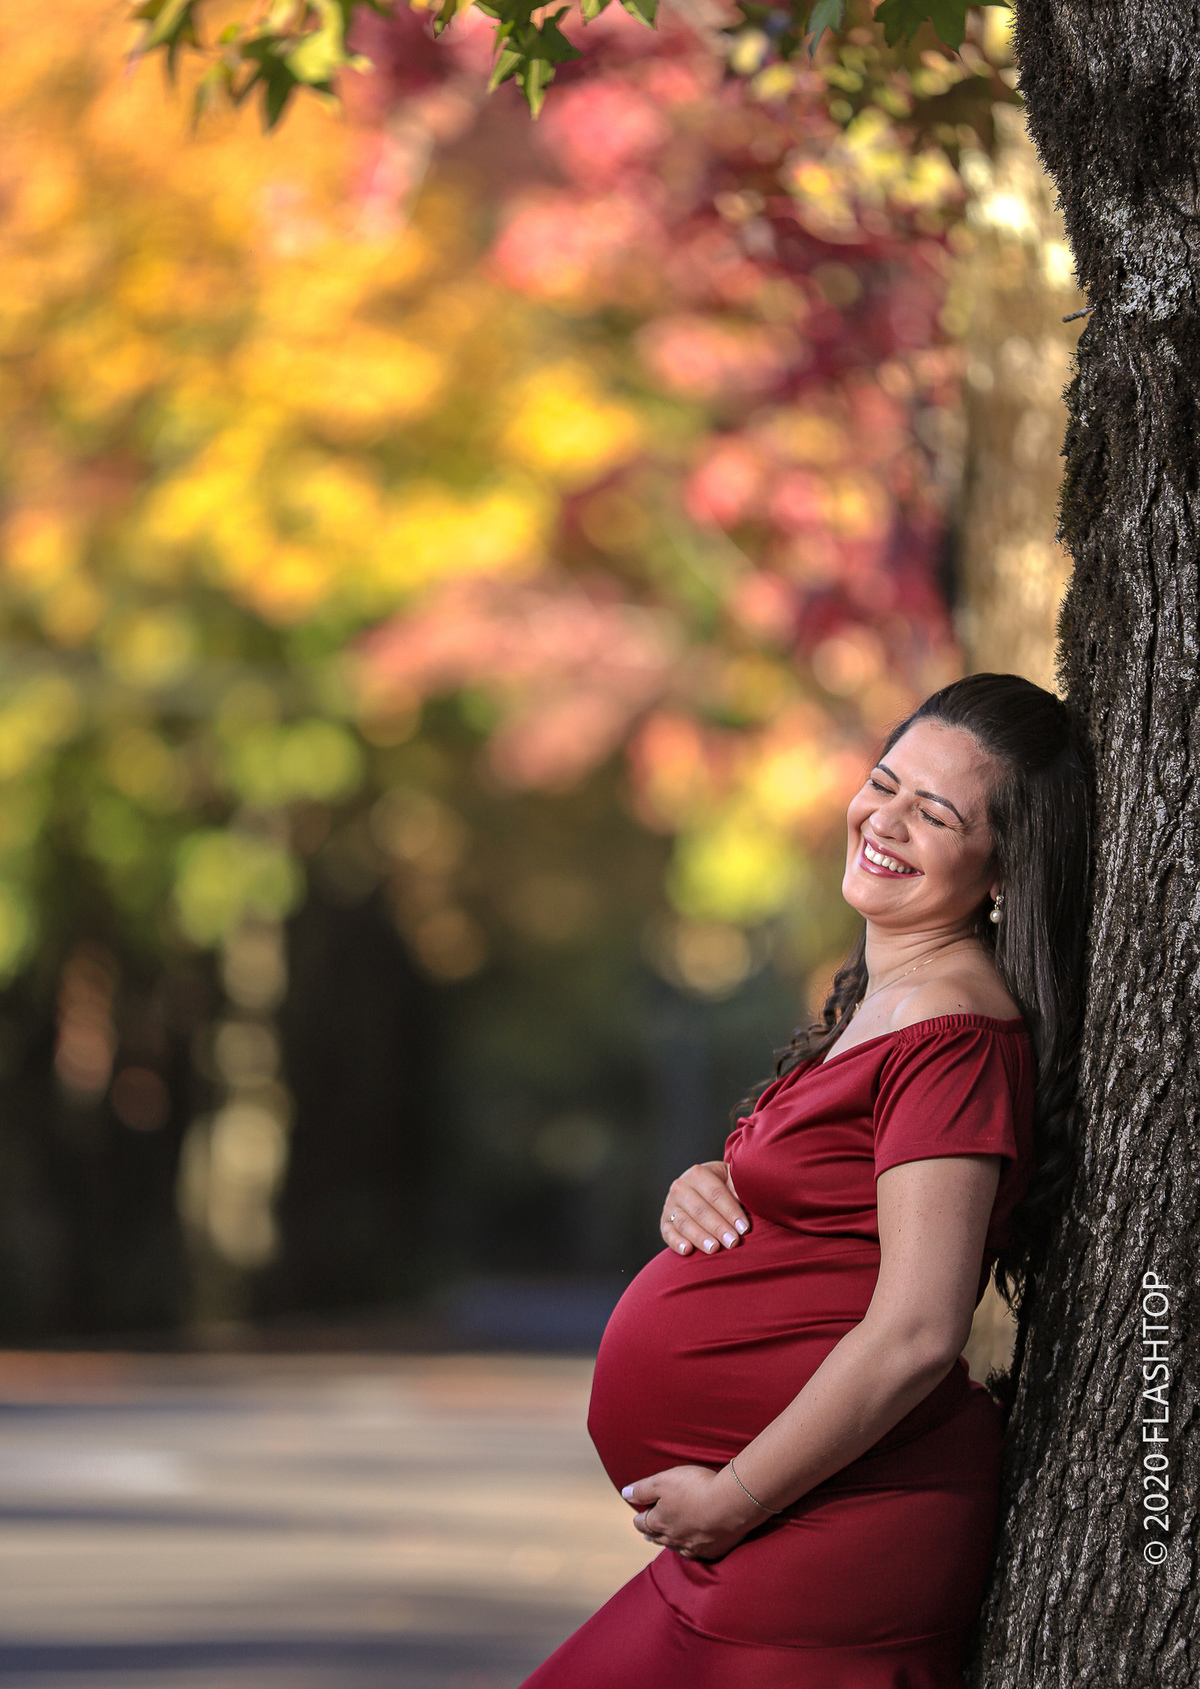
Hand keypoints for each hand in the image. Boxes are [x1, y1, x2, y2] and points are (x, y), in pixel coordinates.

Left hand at [621, 1463, 765, 1560]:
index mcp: (659, 1522)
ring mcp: (693, 1547)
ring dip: (669, 1542)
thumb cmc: (695, 1488)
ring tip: (665, 1539)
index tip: (638, 1514)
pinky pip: (696, 1552)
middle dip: (650, 1532)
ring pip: (675, 1547)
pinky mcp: (712, 1550)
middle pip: (656, 1537)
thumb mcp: (663, 1481)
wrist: (730, 1504)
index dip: (638, 1517)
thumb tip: (625, 1494)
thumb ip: (642, 1489)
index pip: (641, 1523)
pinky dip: (691, 1548)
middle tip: (646, 1530)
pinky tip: (692, 1546)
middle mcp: (673, 1539)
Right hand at [661, 1161, 748, 1255]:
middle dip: (718, 1227)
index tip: (744, 1228)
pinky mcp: (664, 1222)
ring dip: (700, 1237)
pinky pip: (668, 1233)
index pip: (716, 1194)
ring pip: (684, 1223)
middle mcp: (680, 1187)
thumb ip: (738, 1186)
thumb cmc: (724, 1186)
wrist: (703, 1189)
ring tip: (714, 1249)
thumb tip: (747, 1197)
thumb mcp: (732, 1179)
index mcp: (698, 1173)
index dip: (731, 1211)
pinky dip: (676, 1242)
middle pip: (700, 1210)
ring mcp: (670, 1205)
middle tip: (733, 1242)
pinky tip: (688, 1250)